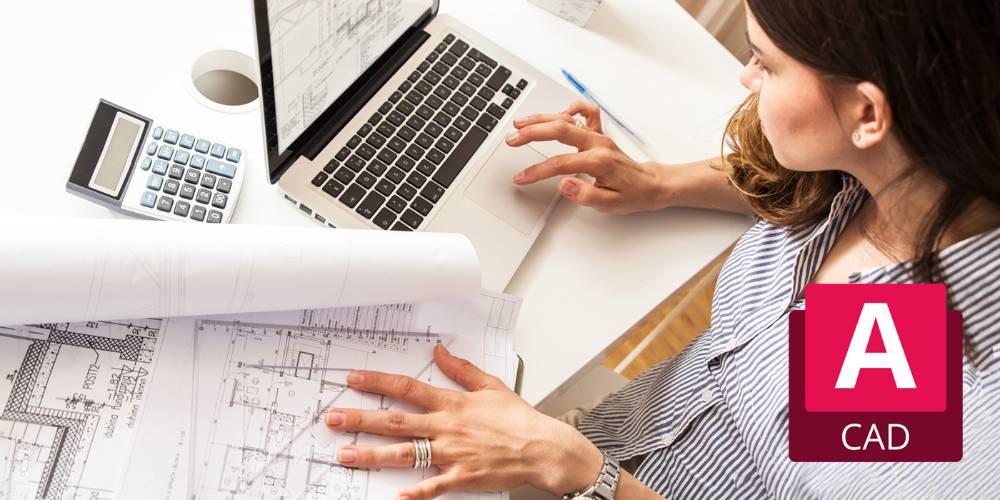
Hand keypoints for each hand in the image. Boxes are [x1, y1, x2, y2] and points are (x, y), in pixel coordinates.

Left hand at [325, 344, 603, 498]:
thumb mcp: (490, 385)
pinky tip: (393, 495)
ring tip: (344, 454)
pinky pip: (432, 486)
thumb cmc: (518, 419)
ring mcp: (451, 454)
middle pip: (395, 421)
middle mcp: (446, 427)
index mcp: (452, 403)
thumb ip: (461, 369)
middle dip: (360, 419)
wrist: (542, 448)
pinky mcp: (461, 477)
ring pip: (404, 453)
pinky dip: (414, 493)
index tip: (353, 379)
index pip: (407, 388)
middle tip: (332, 418)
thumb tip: (439, 351)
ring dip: (371, 454)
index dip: (378, 382)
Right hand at [506, 100, 667, 213]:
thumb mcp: (611, 204)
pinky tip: (555, 116)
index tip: (521, 178)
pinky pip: (585, 112)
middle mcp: (597, 143)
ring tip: (520, 123)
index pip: (560, 164)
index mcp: (598, 161)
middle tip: (512, 140)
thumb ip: (587, 196)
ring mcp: (598, 136)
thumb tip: (564, 185)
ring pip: (566, 119)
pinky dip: (569, 109)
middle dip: (532, 133)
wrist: (651, 184)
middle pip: (559, 130)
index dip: (537, 171)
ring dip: (541, 119)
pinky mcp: (599, 133)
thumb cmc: (632, 194)